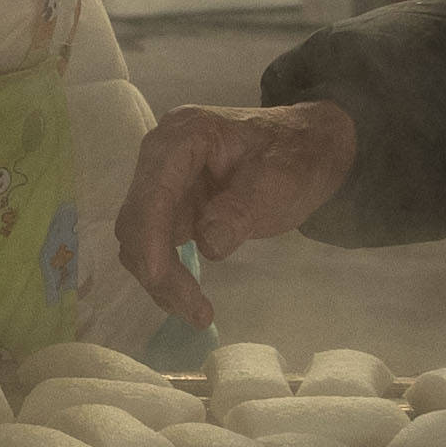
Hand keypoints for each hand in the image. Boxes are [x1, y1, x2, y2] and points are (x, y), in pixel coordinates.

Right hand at [115, 100, 360, 326]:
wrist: (309, 147)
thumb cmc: (296, 157)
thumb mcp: (281, 179)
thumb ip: (243, 208)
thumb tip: (208, 244)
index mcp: (185, 135)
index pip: (154, 189)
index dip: (151, 236)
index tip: (162, 278)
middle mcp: (161, 154)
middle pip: (136, 218)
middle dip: (156, 267)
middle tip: (196, 310)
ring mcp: (162, 181)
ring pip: (138, 238)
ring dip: (159, 278)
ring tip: (197, 311)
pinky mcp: (170, 206)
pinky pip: (154, 245)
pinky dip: (166, 274)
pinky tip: (191, 298)